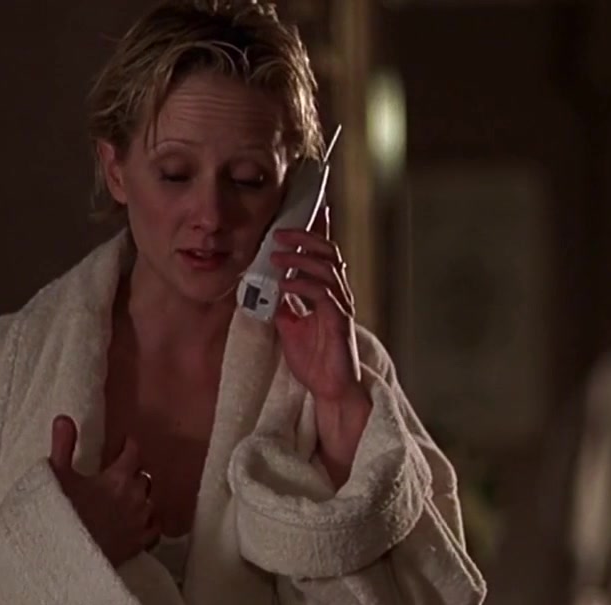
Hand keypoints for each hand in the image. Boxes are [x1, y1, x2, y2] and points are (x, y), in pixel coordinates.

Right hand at [48, 415, 158, 566]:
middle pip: (143, 476)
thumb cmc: (61, 512)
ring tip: (128, 496)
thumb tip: (63, 418)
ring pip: (150, 501)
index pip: (133, 453)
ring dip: (141, 495)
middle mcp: (136, 497)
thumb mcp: (56, 475)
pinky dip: (149, 521)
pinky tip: (141, 521)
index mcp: (118, 477)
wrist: (66, 555)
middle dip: (133, 472)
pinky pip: (155, 528)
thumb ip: (63, 445)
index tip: (123, 443)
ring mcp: (140, 522)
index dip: (128, 446)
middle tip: (120, 472)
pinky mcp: (139, 544)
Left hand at [269, 207, 361, 403]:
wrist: (329, 388)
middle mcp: (337, 295)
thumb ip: (283, 304)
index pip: (323, 254)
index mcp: (326, 292)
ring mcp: (340, 306)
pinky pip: (323, 294)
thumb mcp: (289, 326)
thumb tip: (270, 288)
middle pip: (329, 253)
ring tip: (276, 254)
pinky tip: (286, 283)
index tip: (308, 209)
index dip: (317, 231)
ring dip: (300, 258)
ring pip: (328, 268)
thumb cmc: (314, 358)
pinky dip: (303, 284)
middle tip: (280, 231)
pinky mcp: (338, 321)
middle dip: (306, 237)